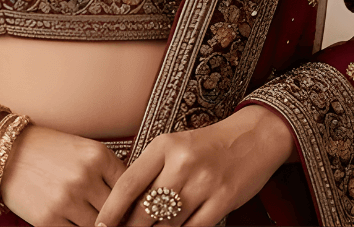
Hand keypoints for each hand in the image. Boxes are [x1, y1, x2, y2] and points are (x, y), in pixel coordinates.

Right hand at [1, 124, 126, 225]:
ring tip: (97, 219)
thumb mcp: (84, 150)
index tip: (135, 209)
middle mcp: (85, 177)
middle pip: (116, 212)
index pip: (130, 188)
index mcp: (98, 155)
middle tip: (118, 220)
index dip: (134, 202)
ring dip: (99, 226)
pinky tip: (78, 222)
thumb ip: (107, 172)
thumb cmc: (51, 151)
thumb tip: (132, 199)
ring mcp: (66, 200)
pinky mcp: (48, 220)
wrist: (9, 154)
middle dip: (119, 219)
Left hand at [95, 105, 293, 226]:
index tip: (100, 226)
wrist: (253, 136)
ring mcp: (204, 182)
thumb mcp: (174, 146)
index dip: (111, 210)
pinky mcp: (223, 200)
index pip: (128, 183)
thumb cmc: (207, 145)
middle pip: (145, 210)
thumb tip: (124, 206)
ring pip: (168, 225)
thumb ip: (151, 171)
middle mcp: (182, 163)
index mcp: (164, 146)